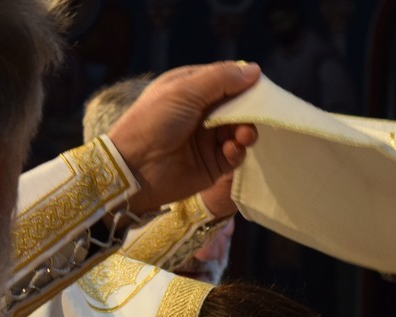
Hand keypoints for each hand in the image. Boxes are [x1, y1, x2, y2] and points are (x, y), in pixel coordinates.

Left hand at [107, 61, 259, 212]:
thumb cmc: (154, 121)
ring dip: (246, 131)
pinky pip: (235, 155)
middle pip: (237, 106)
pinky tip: (230, 149)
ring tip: (244, 134)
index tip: (261, 87)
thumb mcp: (185, 91)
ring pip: (240, 130)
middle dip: (249, 109)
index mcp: (191, 90)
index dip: (244, 83)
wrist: (134, 167)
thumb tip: (255, 70)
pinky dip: (237, 150)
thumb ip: (221, 79)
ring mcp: (208, 140)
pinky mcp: (213, 165)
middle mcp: (201, 113)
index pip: (225, 81)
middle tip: (257, 113)